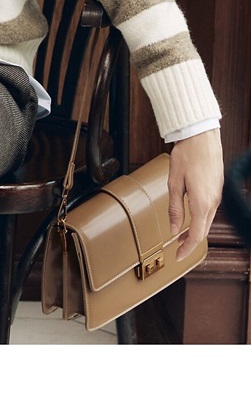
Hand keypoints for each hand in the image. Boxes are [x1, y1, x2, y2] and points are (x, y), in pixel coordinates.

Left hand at [168, 128, 223, 260]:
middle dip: (190, 241)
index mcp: (202, 203)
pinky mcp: (217, 188)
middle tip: (176, 247)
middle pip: (204, 230)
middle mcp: (213, 202)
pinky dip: (200, 218)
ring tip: (181, 233)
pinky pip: (210, 209)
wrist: (202, 136)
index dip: (187, 249)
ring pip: (207, 220)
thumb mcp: (174, 182)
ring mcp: (217, 195)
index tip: (177, 256)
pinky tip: (191, 215)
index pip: (197, 235)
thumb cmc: (187, 155)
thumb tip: (174, 230)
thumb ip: (175, 208)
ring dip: (195, 229)